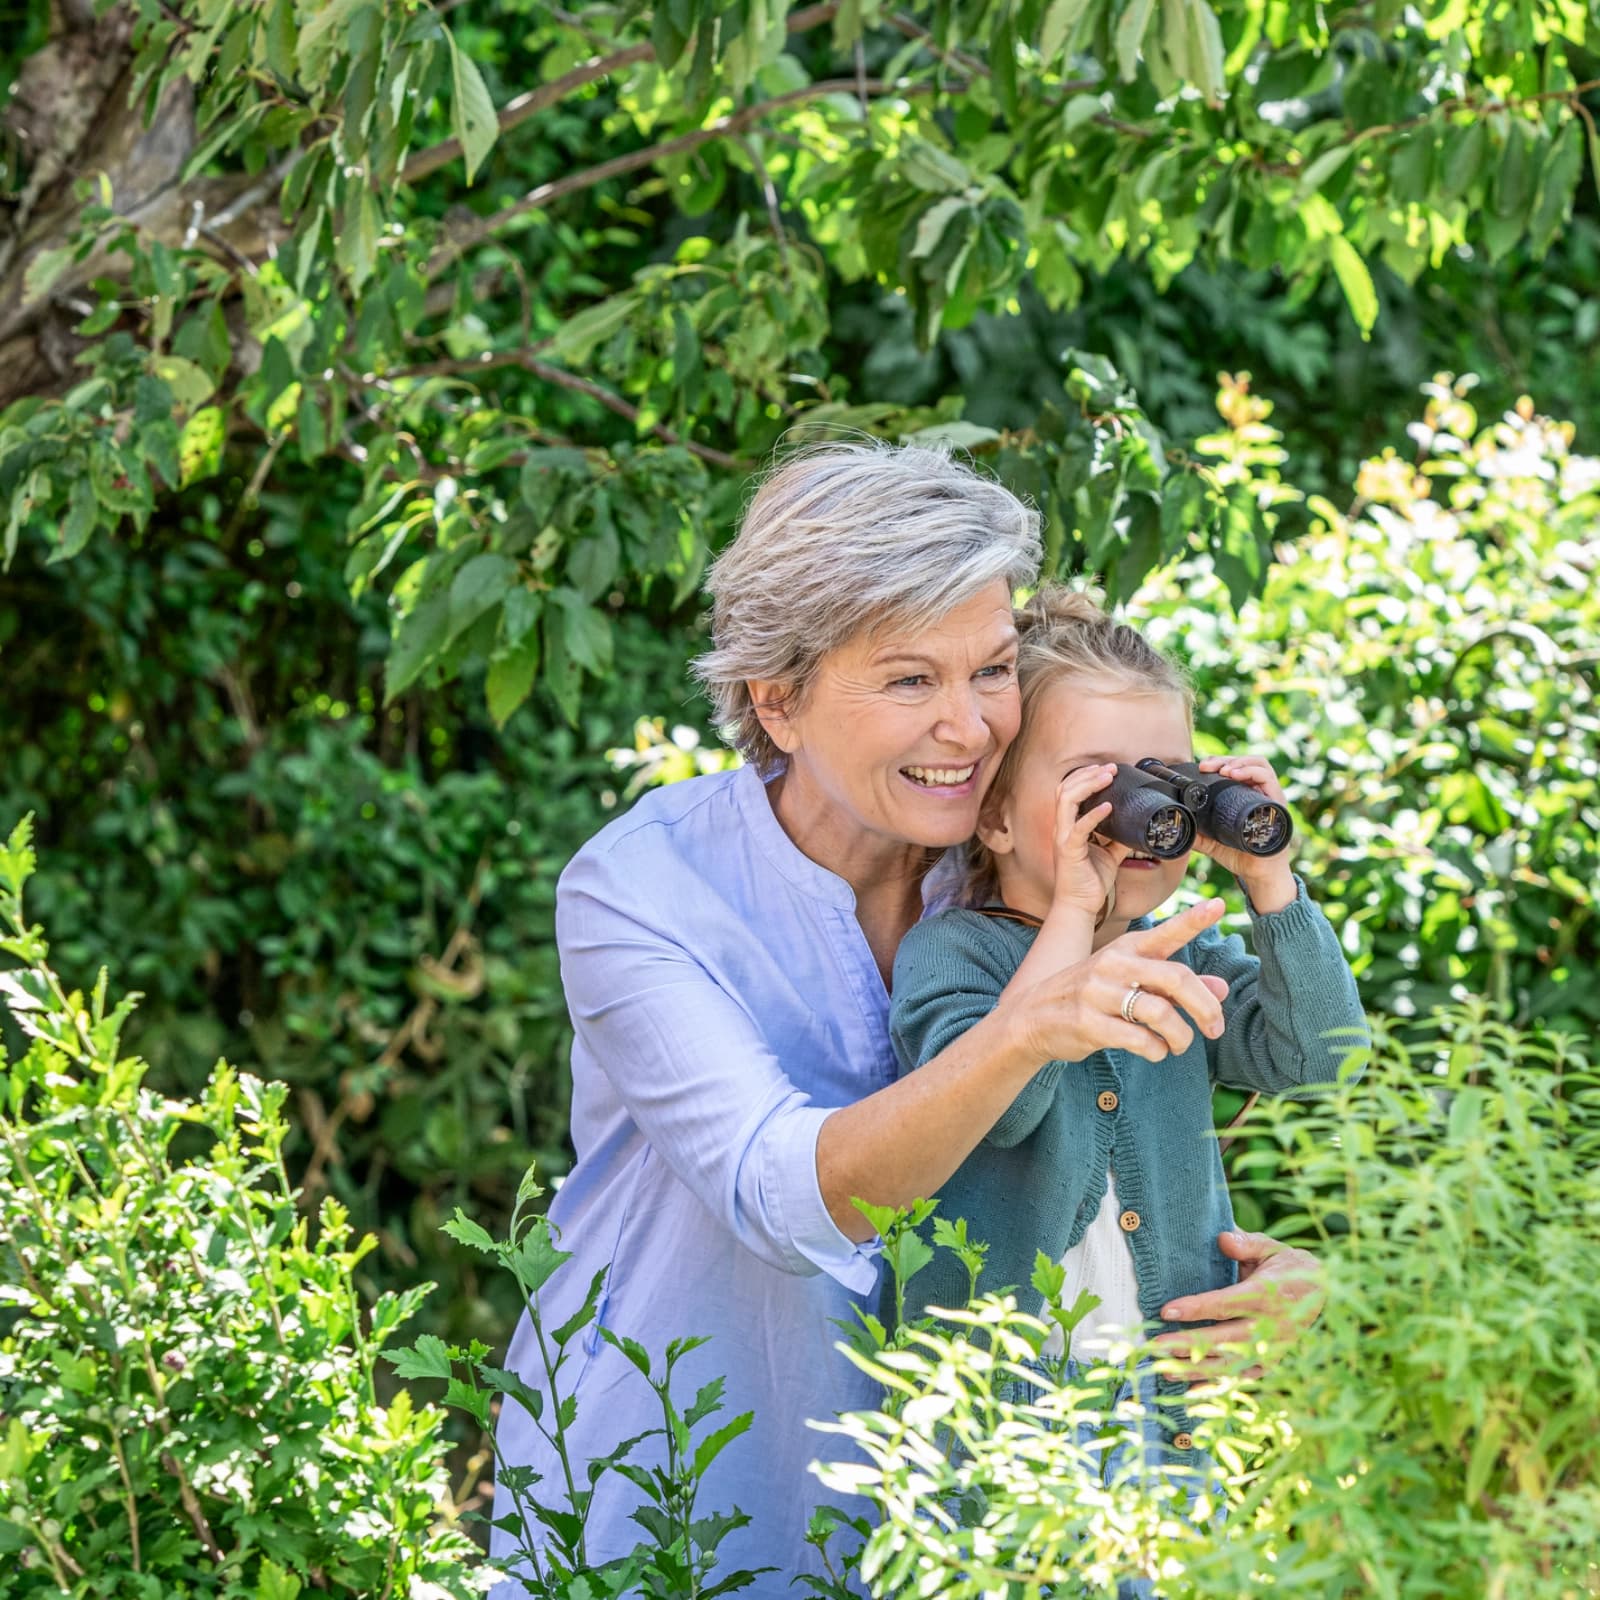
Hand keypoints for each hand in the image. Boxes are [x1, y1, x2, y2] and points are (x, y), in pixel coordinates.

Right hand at [1004, 897, 1232, 1065]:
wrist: (1031, 1018)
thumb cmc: (1090, 997)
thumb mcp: (1129, 981)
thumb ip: (1172, 983)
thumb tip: (1222, 988)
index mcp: (1125, 948)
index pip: (1165, 933)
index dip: (1193, 920)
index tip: (1218, 905)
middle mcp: (1113, 964)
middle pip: (1176, 979)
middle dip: (1205, 1007)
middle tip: (1216, 1029)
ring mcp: (1098, 993)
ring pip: (1161, 1013)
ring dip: (1181, 1036)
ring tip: (1179, 1045)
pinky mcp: (1088, 1023)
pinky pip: (1139, 1040)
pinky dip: (1156, 1050)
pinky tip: (1154, 1052)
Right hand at [1047, 763, 1127, 919]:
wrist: (1079, 906)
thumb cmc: (1089, 881)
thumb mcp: (1108, 855)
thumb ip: (1117, 839)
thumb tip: (1133, 827)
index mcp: (1068, 827)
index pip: (1068, 792)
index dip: (1085, 777)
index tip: (1106, 770)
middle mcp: (1062, 828)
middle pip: (1065, 789)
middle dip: (1087, 774)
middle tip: (1110, 768)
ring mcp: (1063, 838)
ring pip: (1066, 800)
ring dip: (1087, 785)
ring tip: (1107, 777)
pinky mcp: (1069, 851)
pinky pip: (1079, 828)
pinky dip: (1093, 814)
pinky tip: (1108, 806)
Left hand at [1151, 1230, 1324, 1382]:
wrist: (1323, 1292)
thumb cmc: (1285, 1265)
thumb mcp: (1270, 1247)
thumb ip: (1246, 1243)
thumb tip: (1222, 1238)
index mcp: (1265, 1295)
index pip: (1226, 1304)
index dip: (1196, 1308)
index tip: (1167, 1311)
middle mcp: (1269, 1327)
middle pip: (1223, 1340)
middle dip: (1187, 1344)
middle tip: (1154, 1346)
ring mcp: (1270, 1349)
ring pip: (1229, 1365)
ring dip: (1196, 1370)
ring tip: (1164, 1370)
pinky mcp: (1270, 1362)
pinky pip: (1240, 1378)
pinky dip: (1216, 1386)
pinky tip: (1190, 1392)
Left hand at [1193, 754, 1295, 909]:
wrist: (1259, 875)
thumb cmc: (1240, 855)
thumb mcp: (1212, 841)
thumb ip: (1197, 834)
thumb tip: (1177, 828)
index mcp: (1245, 796)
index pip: (1234, 768)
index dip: (1218, 763)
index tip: (1201, 766)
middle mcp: (1259, 792)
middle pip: (1244, 762)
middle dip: (1223, 760)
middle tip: (1206, 765)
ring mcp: (1269, 796)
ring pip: (1258, 764)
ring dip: (1237, 762)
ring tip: (1222, 769)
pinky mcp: (1277, 803)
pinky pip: (1268, 778)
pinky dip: (1251, 771)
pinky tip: (1236, 774)